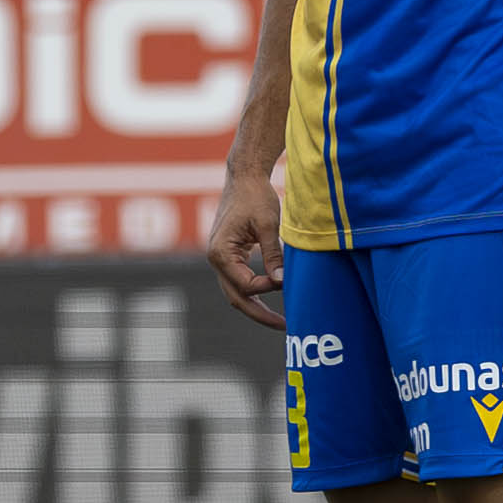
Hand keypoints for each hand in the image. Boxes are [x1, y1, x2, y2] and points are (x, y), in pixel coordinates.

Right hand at [205, 162, 287, 326]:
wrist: (244, 176)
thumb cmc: (256, 196)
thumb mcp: (268, 225)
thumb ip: (273, 255)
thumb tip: (281, 283)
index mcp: (220, 253)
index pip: (244, 285)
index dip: (267, 287)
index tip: (287, 281)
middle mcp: (215, 259)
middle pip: (235, 298)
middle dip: (260, 314)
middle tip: (285, 326)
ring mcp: (219, 259)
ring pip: (235, 293)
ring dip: (256, 307)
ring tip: (280, 319)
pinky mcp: (228, 255)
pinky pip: (238, 281)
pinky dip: (254, 292)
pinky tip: (272, 296)